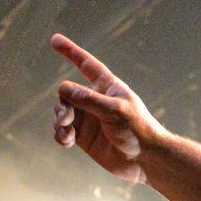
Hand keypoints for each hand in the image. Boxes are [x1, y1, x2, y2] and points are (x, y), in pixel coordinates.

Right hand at [49, 33, 166, 184]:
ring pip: (61, 112)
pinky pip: (62, 131)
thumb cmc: (138, 130)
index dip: (71, 52)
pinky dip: (60, 134)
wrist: (146, 160)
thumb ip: (88, 99)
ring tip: (66, 131)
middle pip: (66, 93)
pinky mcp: (83, 137)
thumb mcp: (115, 110)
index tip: (54, 39)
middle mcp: (95, 100)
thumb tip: (62, 88)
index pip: (87, 64)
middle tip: (67, 117)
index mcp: (107, 87)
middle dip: (62, 104)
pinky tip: (66, 141)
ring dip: (59, 120)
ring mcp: (88, 119)